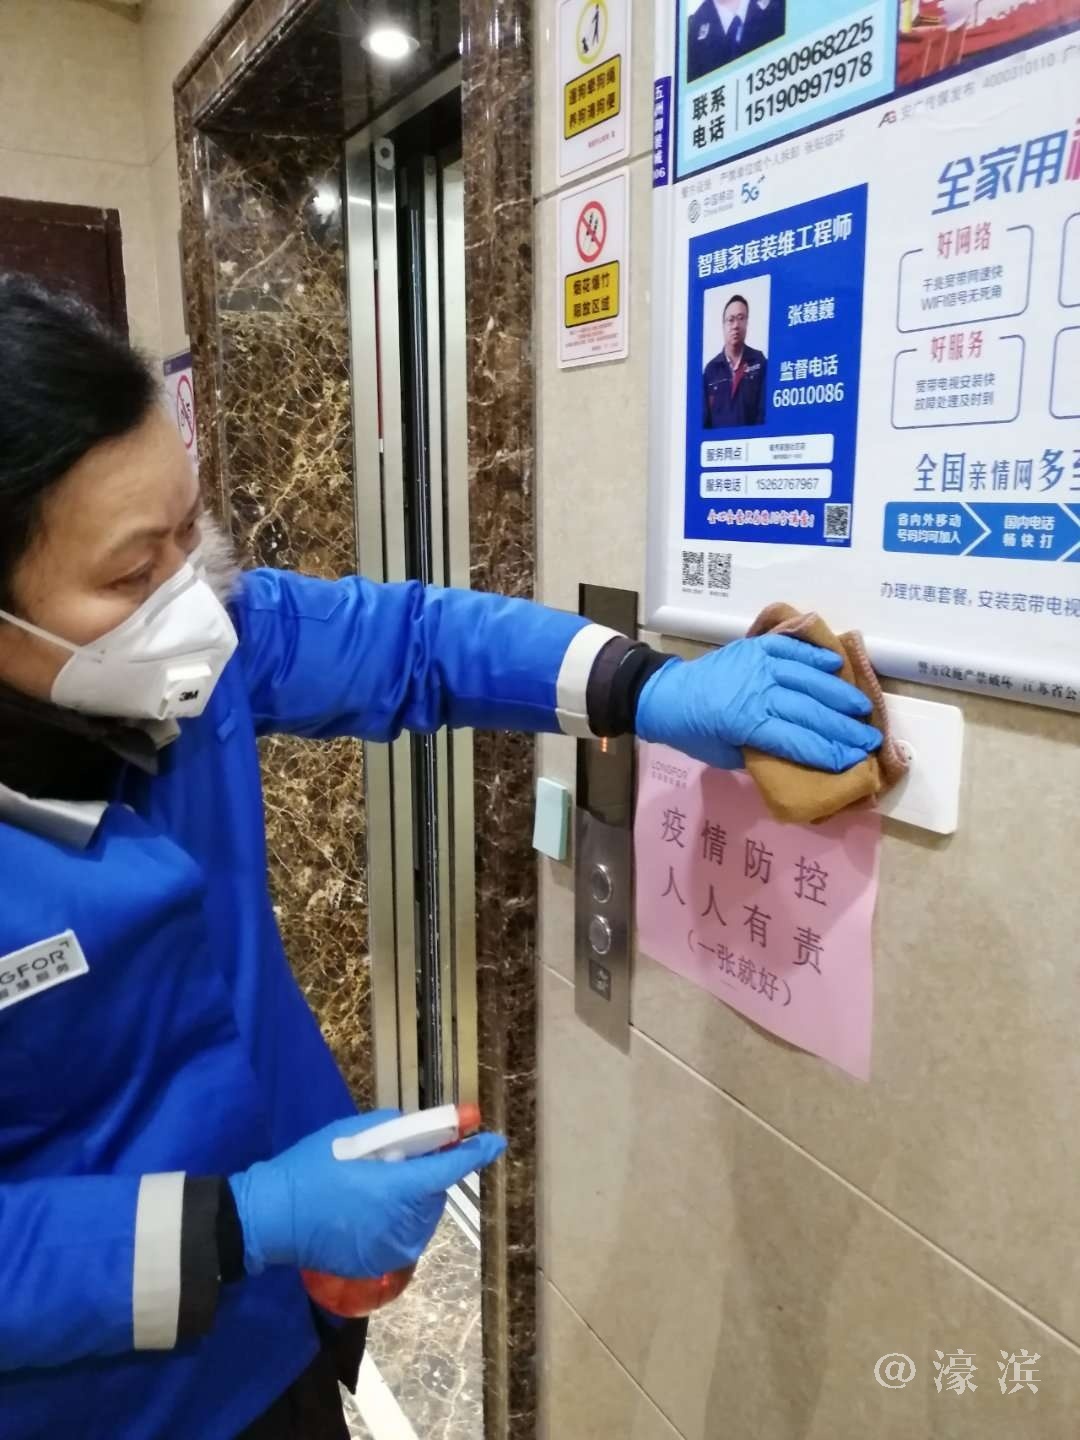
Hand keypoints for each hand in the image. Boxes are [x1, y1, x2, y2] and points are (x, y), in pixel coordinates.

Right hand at [229, 1112, 506, 1277]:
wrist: (271, 1218)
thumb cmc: (309, 1170)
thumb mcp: (349, 1135)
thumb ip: (392, 1132)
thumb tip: (421, 1132)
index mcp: (396, 1189)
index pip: (449, 1171)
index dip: (475, 1154)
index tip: (495, 1141)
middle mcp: (402, 1224)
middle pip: (435, 1193)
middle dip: (428, 1174)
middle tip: (398, 1160)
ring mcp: (390, 1249)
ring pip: (421, 1216)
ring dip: (413, 1199)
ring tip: (377, 1186)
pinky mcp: (377, 1265)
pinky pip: (403, 1235)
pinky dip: (397, 1220)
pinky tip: (369, 1209)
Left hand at [635, 637, 881, 772]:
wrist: (665, 694)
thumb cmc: (695, 733)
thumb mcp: (726, 755)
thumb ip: (763, 754)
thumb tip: (802, 759)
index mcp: (745, 722)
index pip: (798, 739)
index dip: (829, 752)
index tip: (855, 761)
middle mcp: (756, 689)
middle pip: (809, 710)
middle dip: (844, 728)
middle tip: (870, 740)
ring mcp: (757, 664)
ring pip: (807, 678)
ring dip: (838, 694)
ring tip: (862, 708)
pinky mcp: (755, 647)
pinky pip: (791, 649)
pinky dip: (814, 656)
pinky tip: (837, 666)